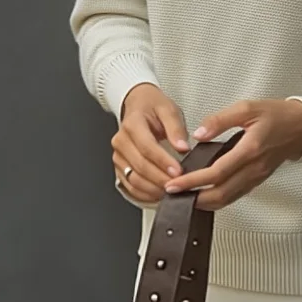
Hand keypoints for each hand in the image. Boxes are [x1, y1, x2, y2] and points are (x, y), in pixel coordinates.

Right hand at [112, 82, 194, 202]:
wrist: (138, 106)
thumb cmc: (153, 108)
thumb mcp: (169, 110)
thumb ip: (176, 128)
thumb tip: (182, 147)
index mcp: (132, 124)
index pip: (147, 147)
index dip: (163, 161)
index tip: (178, 171)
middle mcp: (121, 141)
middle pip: (139, 166)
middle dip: (160, 179)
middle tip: (178, 185)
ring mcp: (118, 156)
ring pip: (133, 179)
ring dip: (153, 189)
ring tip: (172, 192)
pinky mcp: (120, 167)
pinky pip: (129, 186)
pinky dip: (144, 194)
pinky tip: (159, 196)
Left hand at [160, 97, 301, 210]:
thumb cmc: (276, 115)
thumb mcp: (246, 107)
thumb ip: (220, 120)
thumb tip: (199, 133)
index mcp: (250, 149)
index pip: (217, 173)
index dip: (193, 181)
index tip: (175, 184)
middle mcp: (253, 168)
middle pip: (221, 194)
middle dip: (194, 199)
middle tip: (174, 196)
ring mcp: (256, 177)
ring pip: (227, 199)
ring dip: (204, 203)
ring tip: (184, 198)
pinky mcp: (257, 180)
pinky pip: (235, 196)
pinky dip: (217, 200)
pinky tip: (203, 196)